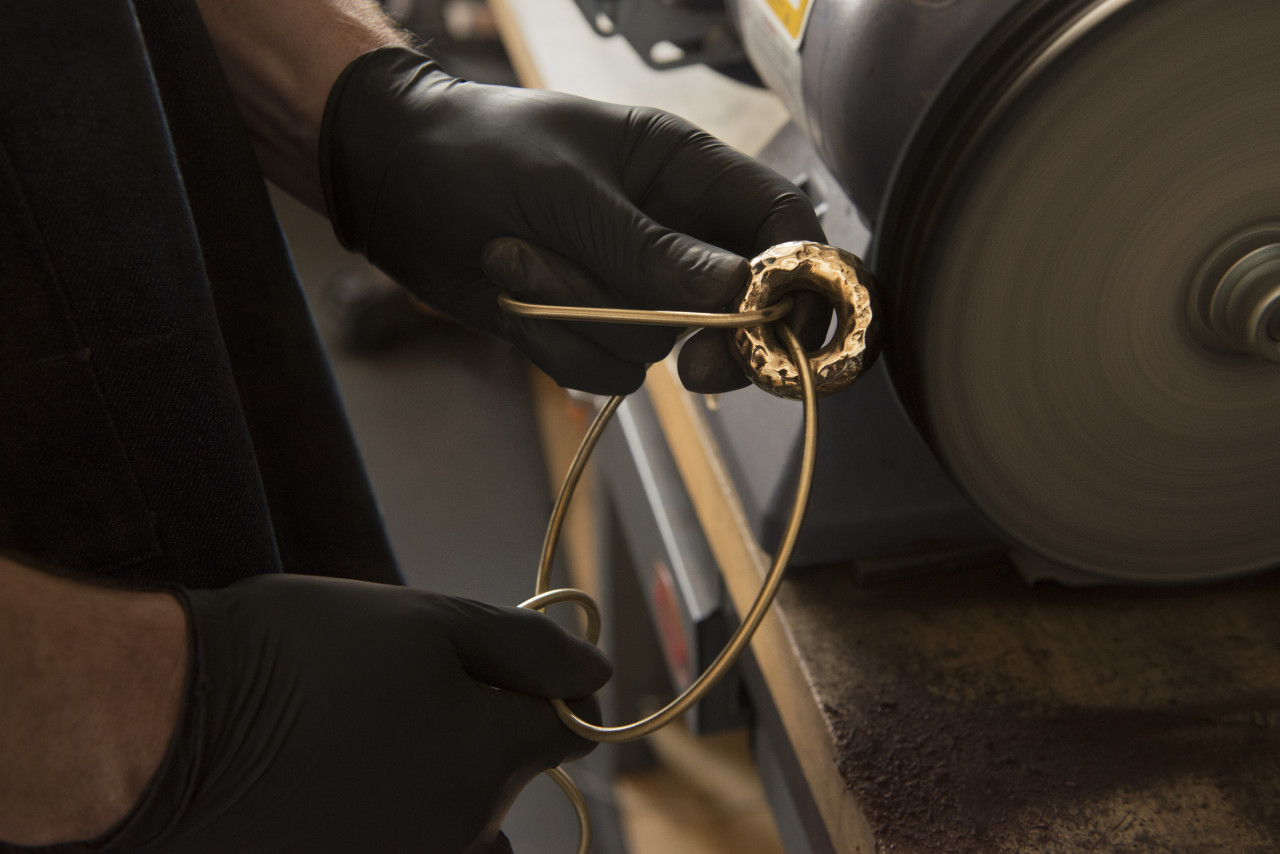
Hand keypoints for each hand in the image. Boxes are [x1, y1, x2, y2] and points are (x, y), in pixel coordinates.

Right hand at [102, 575, 609, 853]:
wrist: (165, 726)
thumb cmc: (301, 658)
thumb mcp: (428, 622)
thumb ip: (527, 649)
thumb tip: (596, 672)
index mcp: (489, 766)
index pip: (568, 730)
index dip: (546, 685)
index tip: (501, 659)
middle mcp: (458, 836)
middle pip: (508, 781)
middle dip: (484, 731)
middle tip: (407, 684)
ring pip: (461, 826)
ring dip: (442, 782)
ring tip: (370, 733)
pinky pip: (408, 842)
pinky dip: (392, 808)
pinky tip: (338, 770)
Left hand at [320, 46, 826, 394]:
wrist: (389, 182)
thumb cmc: (475, 154)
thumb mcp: (565, 192)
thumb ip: (652, 249)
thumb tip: (740, 294)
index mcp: (684, 172)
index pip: (781, 226)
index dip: (798, 280)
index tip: (774, 328)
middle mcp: (671, 232)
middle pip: (742, 307)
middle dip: (711, 338)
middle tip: (692, 366)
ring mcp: (632, 284)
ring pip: (664, 346)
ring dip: (592, 321)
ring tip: (520, 259)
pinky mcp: (589, 324)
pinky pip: (609, 367)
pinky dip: (561, 345)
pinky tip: (514, 298)